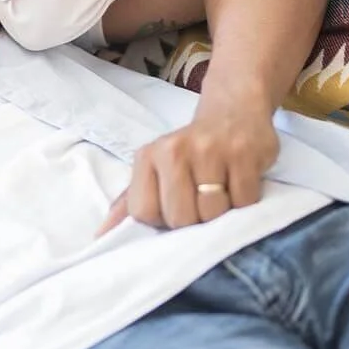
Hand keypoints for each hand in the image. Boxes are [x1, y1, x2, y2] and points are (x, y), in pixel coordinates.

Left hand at [97, 98, 278, 235]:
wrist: (234, 112)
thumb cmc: (192, 150)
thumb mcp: (156, 169)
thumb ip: (130, 203)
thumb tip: (102, 236)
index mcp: (148, 156)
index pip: (145, 214)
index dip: (164, 219)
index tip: (177, 203)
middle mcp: (174, 149)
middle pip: (180, 218)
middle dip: (195, 219)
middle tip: (203, 197)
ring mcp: (210, 149)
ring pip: (212, 213)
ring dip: (223, 211)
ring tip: (224, 189)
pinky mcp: (243, 152)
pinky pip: (245, 202)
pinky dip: (246, 200)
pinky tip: (241, 180)